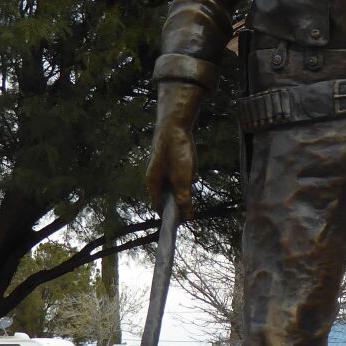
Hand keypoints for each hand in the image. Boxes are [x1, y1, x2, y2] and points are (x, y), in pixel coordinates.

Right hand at [145, 83, 201, 216]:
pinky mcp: (169, 157)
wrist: (176, 121)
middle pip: (167, 195)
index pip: (158, 206)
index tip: (180, 223)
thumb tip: (187, 216)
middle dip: (180, 199)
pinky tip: (192, 166)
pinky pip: (178, 171)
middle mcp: (154, 175)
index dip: (168, 216)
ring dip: (185, 185)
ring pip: (174, 183)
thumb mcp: (182, 179)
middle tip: (191, 202)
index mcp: (152, 183)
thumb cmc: (176, 151)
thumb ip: (184, 199)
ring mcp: (161, 166)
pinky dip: (187, 173)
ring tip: (192, 177)